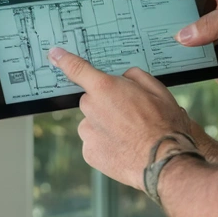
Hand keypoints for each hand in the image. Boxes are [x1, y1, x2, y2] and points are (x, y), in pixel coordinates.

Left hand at [48, 47, 194, 188]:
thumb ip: (134, 77)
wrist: (163, 162)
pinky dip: (105, 143)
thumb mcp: (157, 90)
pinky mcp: (89, 152)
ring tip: (130, 134)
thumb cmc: (163, 125)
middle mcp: (91, 108)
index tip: (54, 54)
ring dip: (105, 125)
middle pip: (91, 99)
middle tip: (130, 113)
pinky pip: (94, 141)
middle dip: (106, 103)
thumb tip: (124, 77)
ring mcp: (88, 132)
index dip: (64, 59)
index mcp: (105, 88)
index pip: (77, 68)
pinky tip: (124, 147)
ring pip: (92, 122)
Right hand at [176, 0, 217, 101]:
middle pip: (196, 2)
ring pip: (190, 31)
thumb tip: (181, 36)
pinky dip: (181, 57)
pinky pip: (191, 57)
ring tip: (155, 20)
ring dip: (178, 31)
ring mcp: (216, 40)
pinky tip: (166, 53)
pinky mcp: (212, 63)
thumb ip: (207, 24)